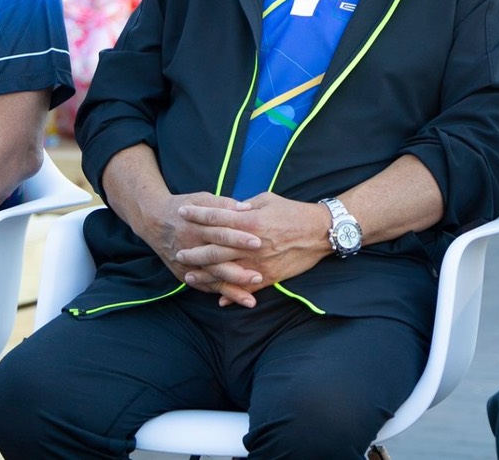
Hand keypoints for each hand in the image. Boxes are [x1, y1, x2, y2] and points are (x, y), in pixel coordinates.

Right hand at [136, 191, 261, 303]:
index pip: (221, 232)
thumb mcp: (202, 199)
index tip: (259, 242)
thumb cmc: (184, 207)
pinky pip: (203, 286)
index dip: (239, 238)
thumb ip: (224, 204)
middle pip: (217, 259)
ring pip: (211, 278)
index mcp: (197, 225)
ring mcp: (186, 263)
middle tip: (259, 276)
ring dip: (231, 289)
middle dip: (237, 269)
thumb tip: (247, 208)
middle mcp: (191, 246)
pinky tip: (235, 300)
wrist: (153, 220)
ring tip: (250, 299)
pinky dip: (219, 293)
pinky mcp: (183, 274)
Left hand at [172, 192, 332, 307]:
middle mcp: (251, 243)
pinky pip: (246, 287)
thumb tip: (230, 209)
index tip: (182, 212)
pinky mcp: (269, 277)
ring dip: (205, 274)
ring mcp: (259, 262)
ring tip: (189, 275)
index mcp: (250, 221)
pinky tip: (218, 298)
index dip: (198, 214)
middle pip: (215, 248)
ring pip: (225, 271)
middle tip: (179, 252)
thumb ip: (245, 206)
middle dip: (194, 250)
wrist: (319, 233)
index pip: (217, 217)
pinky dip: (231, 294)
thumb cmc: (293, 212)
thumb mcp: (267, 200)